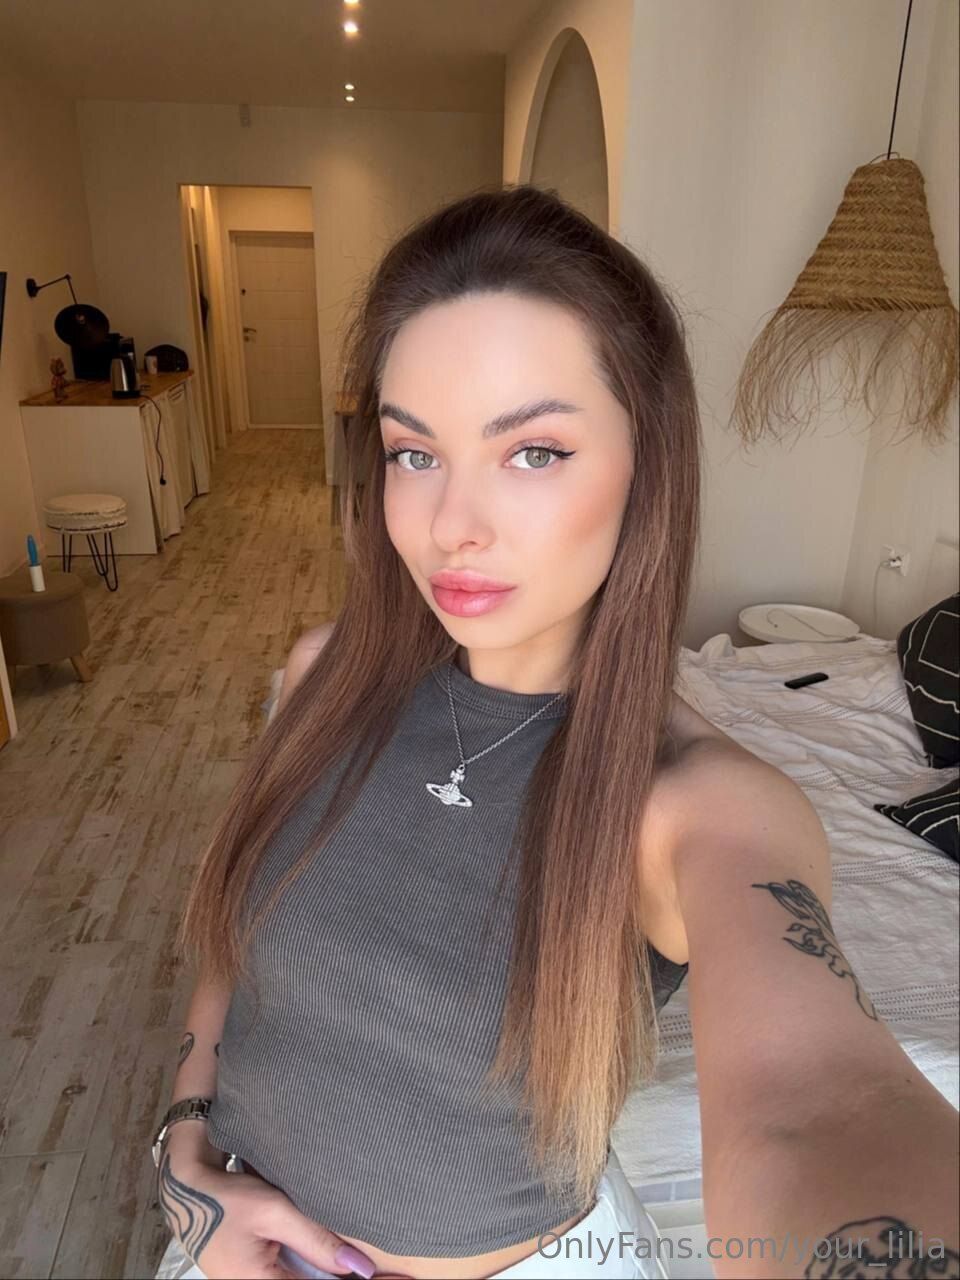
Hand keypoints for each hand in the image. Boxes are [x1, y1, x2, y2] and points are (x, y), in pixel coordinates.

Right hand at [157, 1149, 376, 1279]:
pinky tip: (345, 1265)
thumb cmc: (225, 1197)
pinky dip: (323, 1271)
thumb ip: (317, 1240)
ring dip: (340, 1278)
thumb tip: (360, 1267)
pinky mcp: (260, 1277)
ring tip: (381, 1273)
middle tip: (400, 1279)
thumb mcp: (274, 1212)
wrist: (186, 1192)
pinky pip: (298, 1278)